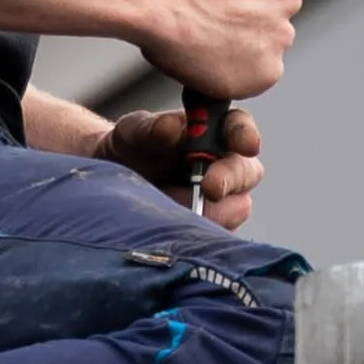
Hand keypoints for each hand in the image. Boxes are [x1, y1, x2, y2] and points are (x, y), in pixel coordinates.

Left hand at [99, 104, 263, 229]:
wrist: (114, 186)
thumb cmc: (131, 151)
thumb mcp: (132, 134)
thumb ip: (150, 128)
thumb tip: (172, 126)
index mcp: (214, 130)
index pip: (240, 127)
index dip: (246, 134)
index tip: (246, 144)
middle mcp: (227, 164)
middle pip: (248, 172)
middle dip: (230, 179)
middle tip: (210, 187)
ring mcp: (225, 200)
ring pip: (235, 209)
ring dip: (207, 210)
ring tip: (166, 204)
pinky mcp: (215, 230)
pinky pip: (217, 237)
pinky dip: (196, 234)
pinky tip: (170, 227)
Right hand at [138, 0, 298, 96]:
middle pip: (269, 14)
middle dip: (242, 19)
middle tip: (204, 24)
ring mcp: (280, 36)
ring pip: (261, 48)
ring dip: (238, 49)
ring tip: (198, 47)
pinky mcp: (266, 72)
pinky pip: (251, 78)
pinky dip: (231, 77)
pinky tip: (204, 67)